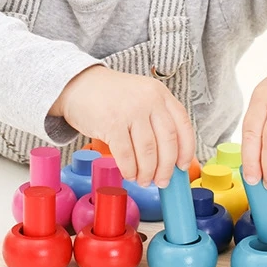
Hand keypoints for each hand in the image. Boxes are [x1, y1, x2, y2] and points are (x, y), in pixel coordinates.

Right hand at [50, 65, 194, 187]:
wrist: (79, 85)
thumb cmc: (111, 96)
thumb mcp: (141, 97)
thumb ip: (156, 118)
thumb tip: (170, 156)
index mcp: (160, 93)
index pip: (182, 124)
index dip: (187, 149)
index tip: (183, 166)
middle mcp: (149, 100)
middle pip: (168, 141)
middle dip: (166, 167)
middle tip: (162, 181)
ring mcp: (130, 110)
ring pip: (148, 151)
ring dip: (147, 172)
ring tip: (143, 180)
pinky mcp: (112, 123)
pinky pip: (126, 155)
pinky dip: (130, 169)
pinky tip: (129, 174)